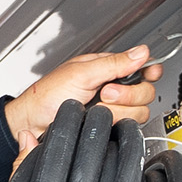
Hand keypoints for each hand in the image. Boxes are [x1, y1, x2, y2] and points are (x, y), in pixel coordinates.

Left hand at [4, 45, 160, 139]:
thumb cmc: (46, 97)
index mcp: (108, 70)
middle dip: (125, 95)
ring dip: (115, 111)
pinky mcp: (108, 128)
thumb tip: (142, 52)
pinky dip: (111, 124)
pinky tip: (95, 121)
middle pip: (145, 93)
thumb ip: (113, 63)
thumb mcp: (81, 73)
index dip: (149, 72)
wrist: (32, 124)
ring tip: (94, 108)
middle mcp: (113, 89)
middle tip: (103, 93)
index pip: (143, 68)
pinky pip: (125, 128)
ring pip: (138, 113)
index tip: (146, 75)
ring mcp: (111, 110)